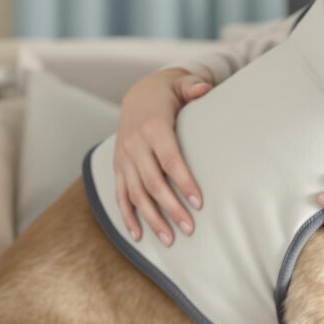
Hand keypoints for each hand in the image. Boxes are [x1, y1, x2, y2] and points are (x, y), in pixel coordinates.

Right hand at [114, 67, 211, 244]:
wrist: (139, 93)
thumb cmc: (168, 93)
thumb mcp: (180, 83)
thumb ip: (193, 86)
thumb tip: (205, 88)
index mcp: (154, 127)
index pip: (170, 160)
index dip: (184, 182)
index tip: (199, 203)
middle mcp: (135, 145)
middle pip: (153, 183)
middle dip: (171, 208)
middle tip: (189, 229)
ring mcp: (124, 157)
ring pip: (136, 193)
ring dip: (151, 218)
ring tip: (169, 240)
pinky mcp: (118, 165)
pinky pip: (120, 194)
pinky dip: (127, 215)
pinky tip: (138, 235)